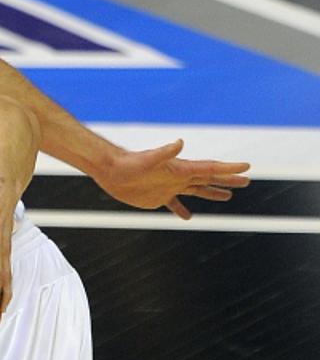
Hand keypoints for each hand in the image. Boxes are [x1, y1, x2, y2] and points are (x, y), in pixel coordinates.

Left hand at [94, 139, 250, 218]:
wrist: (111, 171)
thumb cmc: (129, 164)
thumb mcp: (149, 159)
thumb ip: (165, 152)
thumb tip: (179, 142)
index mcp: (181, 168)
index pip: (210, 168)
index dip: (229, 168)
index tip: (247, 166)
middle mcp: (178, 177)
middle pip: (209, 178)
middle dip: (228, 180)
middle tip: (246, 181)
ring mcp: (169, 187)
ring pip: (196, 190)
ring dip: (212, 193)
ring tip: (228, 196)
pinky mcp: (157, 197)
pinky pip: (174, 204)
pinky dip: (181, 210)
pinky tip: (188, 217)